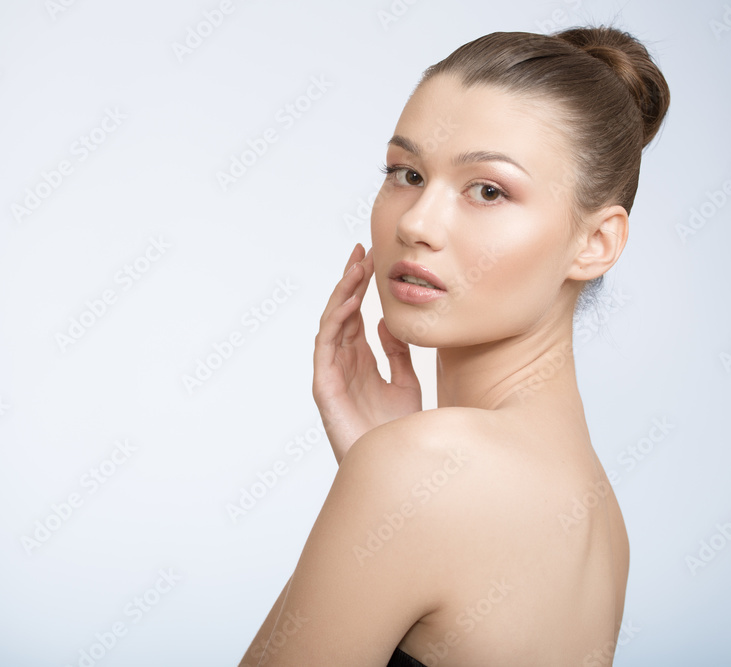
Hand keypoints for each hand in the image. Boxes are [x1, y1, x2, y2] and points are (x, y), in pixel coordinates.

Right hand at [313, 243, 421, 463]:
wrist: (394, 464)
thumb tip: (386, 324)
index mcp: (361, 361)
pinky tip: (349, 302)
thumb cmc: (398, 431)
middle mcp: (343, 363)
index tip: (371, 258)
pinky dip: (336, 323)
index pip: (357, 315)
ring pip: (332, 324)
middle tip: (361, 251)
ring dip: (343, 294)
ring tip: (356, 268)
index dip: (361, 286)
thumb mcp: (406, 383)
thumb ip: (397, 355)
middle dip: (349, 281)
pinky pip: (326, 347)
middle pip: (342, 313)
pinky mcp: (324, 387)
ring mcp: (332, 374)